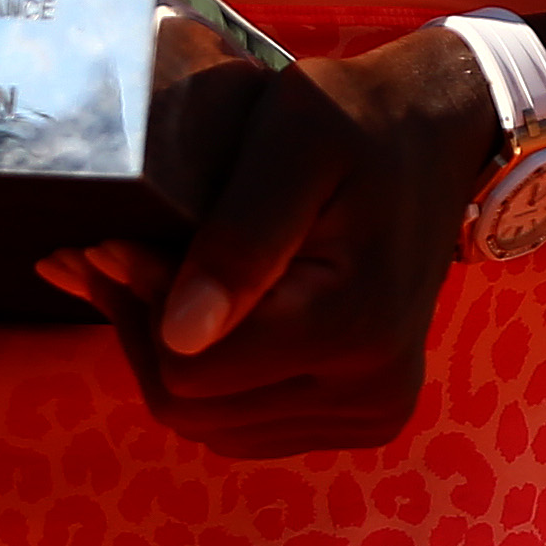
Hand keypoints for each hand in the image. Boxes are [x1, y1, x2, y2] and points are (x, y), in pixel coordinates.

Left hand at [34, 32, 503, 458]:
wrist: (437, 139)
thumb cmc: (356, 120)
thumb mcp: (294, 138)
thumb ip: (239, 236)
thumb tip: (182, 333)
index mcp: (351, 324)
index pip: (189, 368)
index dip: (136, 305)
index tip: (108, 239)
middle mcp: (369, 389)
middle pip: (192, 407)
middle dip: (140, 329)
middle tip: (108, 253)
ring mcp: (370, 411)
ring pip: (212, 425)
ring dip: (165, 354)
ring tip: (142, 274)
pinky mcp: (362, 414)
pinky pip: (247, 426)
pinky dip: (207, 374)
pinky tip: (189, 309)